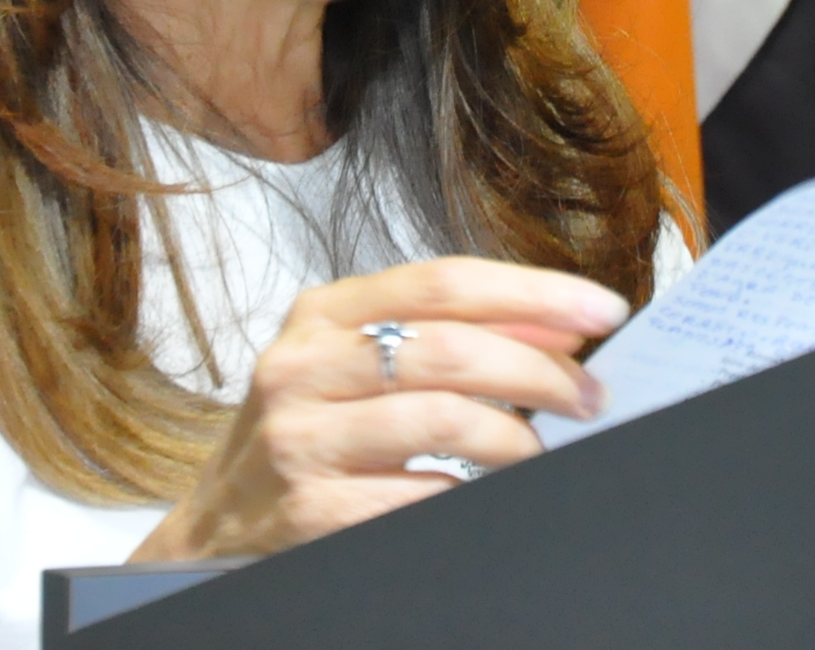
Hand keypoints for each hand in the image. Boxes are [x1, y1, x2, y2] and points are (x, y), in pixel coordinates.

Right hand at [129, 257, 626, 561]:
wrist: (213, 533)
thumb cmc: (306, 440)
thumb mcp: (353, 369)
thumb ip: (439, 339)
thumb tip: (556, 329)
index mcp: (321, 314)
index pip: (442, 282)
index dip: (533, 291)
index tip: (601, 310)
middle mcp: (303, 366)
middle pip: (451, 348)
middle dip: (540, 371)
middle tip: (591, 398)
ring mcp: (301, 440)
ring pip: (444, 419)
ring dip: (517, 439)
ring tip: (541, 452)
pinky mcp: (309, 513)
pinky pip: (420, 496)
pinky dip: (468, 494)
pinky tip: (485, 494)